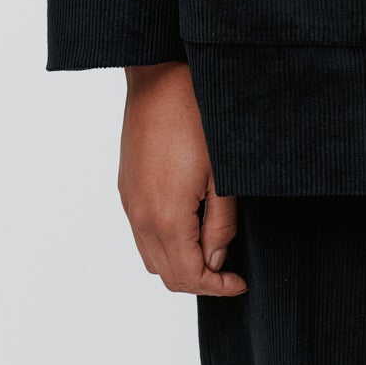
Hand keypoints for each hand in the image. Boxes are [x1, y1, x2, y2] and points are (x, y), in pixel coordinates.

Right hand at [119, 61, 246, 295]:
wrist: (159, 76)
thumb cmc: (195, 116)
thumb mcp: (222, 173)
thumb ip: (220, 223)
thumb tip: (216, 260)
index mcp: (166, 217)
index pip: (188, 276)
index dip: (216, 288)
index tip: (239, 282)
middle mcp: (140, 216)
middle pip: (166, 274)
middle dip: (199, 281)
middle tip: (229, 271)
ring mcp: (129, 202)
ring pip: (151, 256)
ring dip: (179, 263)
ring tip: (211, 248)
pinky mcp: (126, 186)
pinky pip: (141, 232)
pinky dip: (163, 243)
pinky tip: (189, 224)